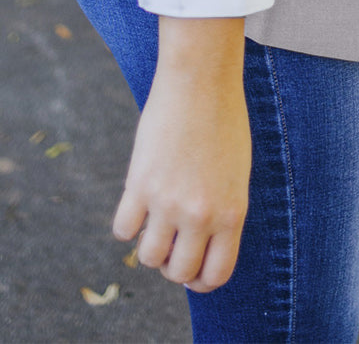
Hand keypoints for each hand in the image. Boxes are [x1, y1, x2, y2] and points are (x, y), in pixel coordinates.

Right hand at [112, 17, 250, 293]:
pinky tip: (135, 202)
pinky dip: (127, 223)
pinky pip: (123, 229)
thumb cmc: (223, 118)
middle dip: (172, 265)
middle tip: (170, 243)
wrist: (201, 79)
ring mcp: (169, 201)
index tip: (191, 269)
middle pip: (179, 272)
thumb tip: (199, 243)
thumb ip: (221, 209)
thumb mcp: (236, 171)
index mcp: (232, 212)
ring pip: (148, 257)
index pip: (216, 274)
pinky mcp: (140, 183)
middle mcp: (201, 214)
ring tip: (153, 221)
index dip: (201, 280)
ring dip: (149, 246)